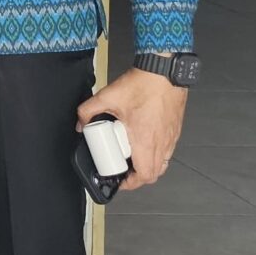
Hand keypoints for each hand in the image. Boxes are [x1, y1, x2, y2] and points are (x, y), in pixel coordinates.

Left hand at [80, 68, 186, 191]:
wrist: (164, 71)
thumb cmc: (143, 84)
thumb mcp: (107, 97)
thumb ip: (88, 111)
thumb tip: (80, 123)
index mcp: (145, 140)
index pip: (144, 175)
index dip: (131, 183)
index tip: (120, 180)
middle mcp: (161, 142)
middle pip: (154, 174)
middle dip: (138, 177)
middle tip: (125, 171)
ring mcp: (170, 137)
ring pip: (163, 163)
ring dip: (149, 166)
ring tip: (134, 158)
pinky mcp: (175, 129)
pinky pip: (168, 150)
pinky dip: (157, 153)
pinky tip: (145, 142)